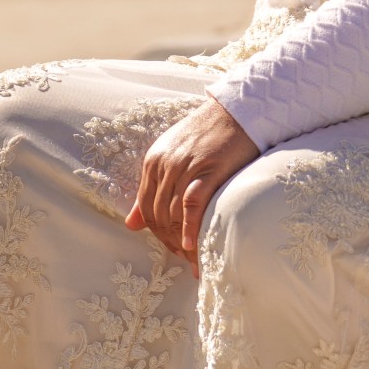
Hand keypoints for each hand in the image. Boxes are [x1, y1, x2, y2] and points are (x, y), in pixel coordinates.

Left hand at [127, 96, 261, 264]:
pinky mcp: (207, 169)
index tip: (173, 247)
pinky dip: (190, 227)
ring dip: (180, 241)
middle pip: (157, 214)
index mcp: (153, 162)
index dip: (156, 233)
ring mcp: (185, 167)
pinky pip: (191, 204)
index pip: (146, 208)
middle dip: (169, 241)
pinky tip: (193, 244)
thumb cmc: (209, 134)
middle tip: (185, 258)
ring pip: (172, 213)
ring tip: (193, 258)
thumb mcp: (172, 157)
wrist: (238, 110)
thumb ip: (151, 189)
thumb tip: (130, 225)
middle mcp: (164, 165)